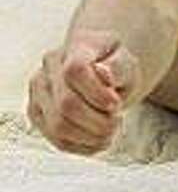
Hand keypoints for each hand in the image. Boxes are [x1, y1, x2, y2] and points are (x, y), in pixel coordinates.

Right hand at [27, 31, 139, 155]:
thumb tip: (103, 73)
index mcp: (77, 46)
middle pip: (66, 103)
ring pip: (57, 126)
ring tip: (110, 131)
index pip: (75, 70)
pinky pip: (55, 139)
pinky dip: (81, 145)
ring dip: (89, 136)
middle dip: (97, 120)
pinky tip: (98, 141)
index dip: (96, 93)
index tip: (116, 104)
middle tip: (116, 122)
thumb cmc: (114, 66)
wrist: (101, 70)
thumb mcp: (127, 62)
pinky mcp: (35, 113)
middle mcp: (50, 66)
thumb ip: (118, 67)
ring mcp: (38, 90)